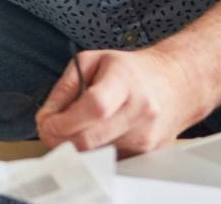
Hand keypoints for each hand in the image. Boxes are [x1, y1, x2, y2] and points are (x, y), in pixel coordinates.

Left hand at [34, 46, 209, 155]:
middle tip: (49, 130)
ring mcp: (146, 135)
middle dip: (61, 139)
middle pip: (92, 139)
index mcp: (124, 81)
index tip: (46, 122)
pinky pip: (109, 158)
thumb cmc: (130, 70)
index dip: (65, 121)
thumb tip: (45, 118)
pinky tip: (97, 133)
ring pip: (96, 153)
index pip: (94, 107)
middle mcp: (140, 110)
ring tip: (75, 126)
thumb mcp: (91, 61)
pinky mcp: (147, 153)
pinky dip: (95, 149)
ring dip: (76, 144)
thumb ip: (64, 88)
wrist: (174, 83)